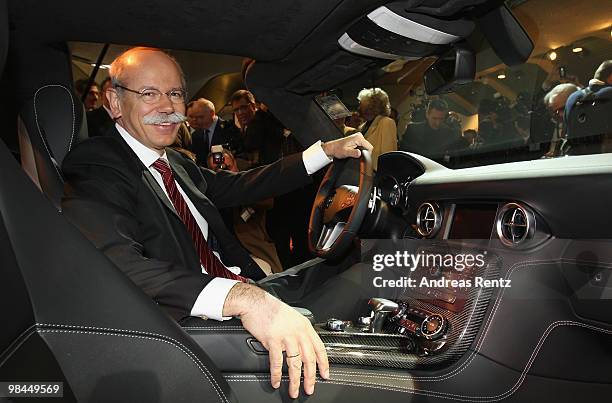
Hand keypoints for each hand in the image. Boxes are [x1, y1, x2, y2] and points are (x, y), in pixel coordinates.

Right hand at [223, 283, 329, 397]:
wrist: (254, 302)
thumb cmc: (270, 309)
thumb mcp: (292, 317)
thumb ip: (299, 332)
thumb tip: (302, 348)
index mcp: (304, 326)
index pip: (319, 348)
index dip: (323, 363)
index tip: (325, 374)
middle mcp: (297, 331)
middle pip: (308, 359)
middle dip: (310, 377)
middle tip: (309, 388)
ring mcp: (286, 336)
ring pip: (294, 363)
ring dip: (294, 380)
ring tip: (293, 391)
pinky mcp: (272, 340)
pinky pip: (277, 362)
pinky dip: (276, 374)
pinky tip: (276, 381)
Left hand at [321, 132, 372, 158]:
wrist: (332, 148)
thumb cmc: (337, 149)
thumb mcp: (346, 152)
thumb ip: (353, 153)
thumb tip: (360, 153)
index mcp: (358, 138)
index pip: (369, 147)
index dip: (367, 154)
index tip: (362, 157)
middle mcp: (359, 136)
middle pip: (367, 147)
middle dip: (364, 152)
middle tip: (356, 155)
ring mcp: (358, 137)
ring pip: (365, 147)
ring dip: (361, 151)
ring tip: (353, 153)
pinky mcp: (357, 139)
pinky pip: (362, 146)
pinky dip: (359, 150)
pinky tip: (353, 151)